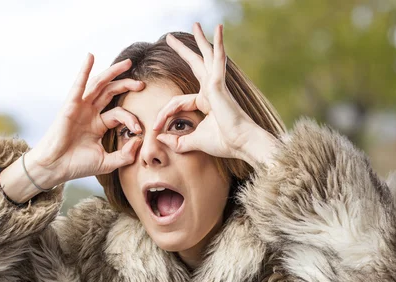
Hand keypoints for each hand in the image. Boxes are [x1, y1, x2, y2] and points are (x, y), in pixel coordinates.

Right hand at [28, 54, 144, 184]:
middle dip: (126, 85)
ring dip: (113, 72)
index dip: (131, 120)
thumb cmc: (77, 165)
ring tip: (127, 63)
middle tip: (142, 84)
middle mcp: (90, 113)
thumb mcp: (107, 163)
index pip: (119, 114)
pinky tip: (90, 57)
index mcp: (98, 124)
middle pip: (110, 92)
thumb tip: (138, 141)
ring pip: (99, 84)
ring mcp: (80, 107)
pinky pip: (79, 85)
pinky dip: (84, 70)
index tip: (138, 131)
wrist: (55, 168)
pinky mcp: (70, 106)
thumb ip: (125, 155)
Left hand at [153, 23, 276, 162]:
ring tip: (195, 24)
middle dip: (182, 51)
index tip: (154, 128)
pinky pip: (217, 60)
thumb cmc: (223, 142)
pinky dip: (218, 45)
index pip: (177, 102)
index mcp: (206, 101)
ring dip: (201, 40)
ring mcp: (216, 85)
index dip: (163, 115)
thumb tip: (160, 138)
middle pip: (195, 64)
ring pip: (206, 56)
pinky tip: (218, 29)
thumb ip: (177, 141)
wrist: (241, 143)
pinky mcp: (219, 84)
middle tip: (170, 37)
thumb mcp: (193, 142)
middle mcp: (211, 90)